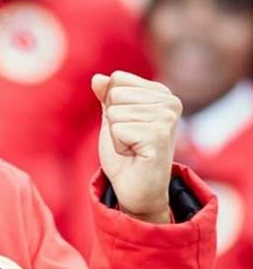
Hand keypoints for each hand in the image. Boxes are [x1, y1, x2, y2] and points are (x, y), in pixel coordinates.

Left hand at [92, 71, 181, 223]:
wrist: (136, 190)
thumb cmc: (125, 155)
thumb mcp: (112, 120)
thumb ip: (107, 97)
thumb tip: (98, 78)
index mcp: (161, 93)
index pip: (118, 79)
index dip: (112, 106)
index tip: (127, 127)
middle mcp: (170, 101)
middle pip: (115, 95)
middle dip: (113, 122)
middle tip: (129, 141)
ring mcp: (167, 118)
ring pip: (115, 112)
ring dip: (116, 136)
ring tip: (132, 148)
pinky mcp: (159, 135)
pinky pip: (118, 129)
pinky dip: (119, 146)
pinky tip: (134, 155)